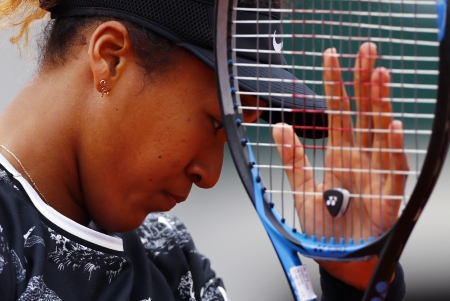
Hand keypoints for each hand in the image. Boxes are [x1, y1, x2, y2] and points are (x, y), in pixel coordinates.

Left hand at [272, 42, 408, 289]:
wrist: (338, 257)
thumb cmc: (324, 226)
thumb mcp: (303, 188)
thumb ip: (294, 158)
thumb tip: (279, 127)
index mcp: (339, 154)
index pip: (338, 112)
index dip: (335, 85)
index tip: (332, 58)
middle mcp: (359, 158)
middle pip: (363, 113)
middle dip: (363, 82)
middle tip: (366, 51)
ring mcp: (374, 173)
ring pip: (378, 132)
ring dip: (379, 104)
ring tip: (378, 76)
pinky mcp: (387, 193)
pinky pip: (391, 167)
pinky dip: (390, 147)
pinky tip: (390, 125)